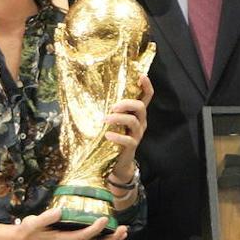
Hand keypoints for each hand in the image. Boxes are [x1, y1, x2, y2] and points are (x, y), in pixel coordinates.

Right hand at [0, 207, 128, 239]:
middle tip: (124, 230)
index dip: (95, 228)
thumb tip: (59, 210)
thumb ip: (46, 217)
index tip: (104, 219)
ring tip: (123, 232)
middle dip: (111, 239)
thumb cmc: (27, 230)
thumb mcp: (33, 223)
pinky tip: (109, 233)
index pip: (83, 235)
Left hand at [105, 75, 152, 191]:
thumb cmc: (114, 137)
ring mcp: (137, 134)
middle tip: (112, 107)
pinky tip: (107, 135)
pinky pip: (128, 140)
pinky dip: (117, 136)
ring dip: (118, 118)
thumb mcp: (115, 121)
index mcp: (137, 113)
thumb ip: (111, 110)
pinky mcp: (132, 146)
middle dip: (126, 103)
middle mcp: (140, 122)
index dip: (146, 85)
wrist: (117, 163)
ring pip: (133, 121)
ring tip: (105, 120)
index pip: (147, 96)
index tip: (141, 76)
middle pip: (140, 107)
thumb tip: (92, 92)